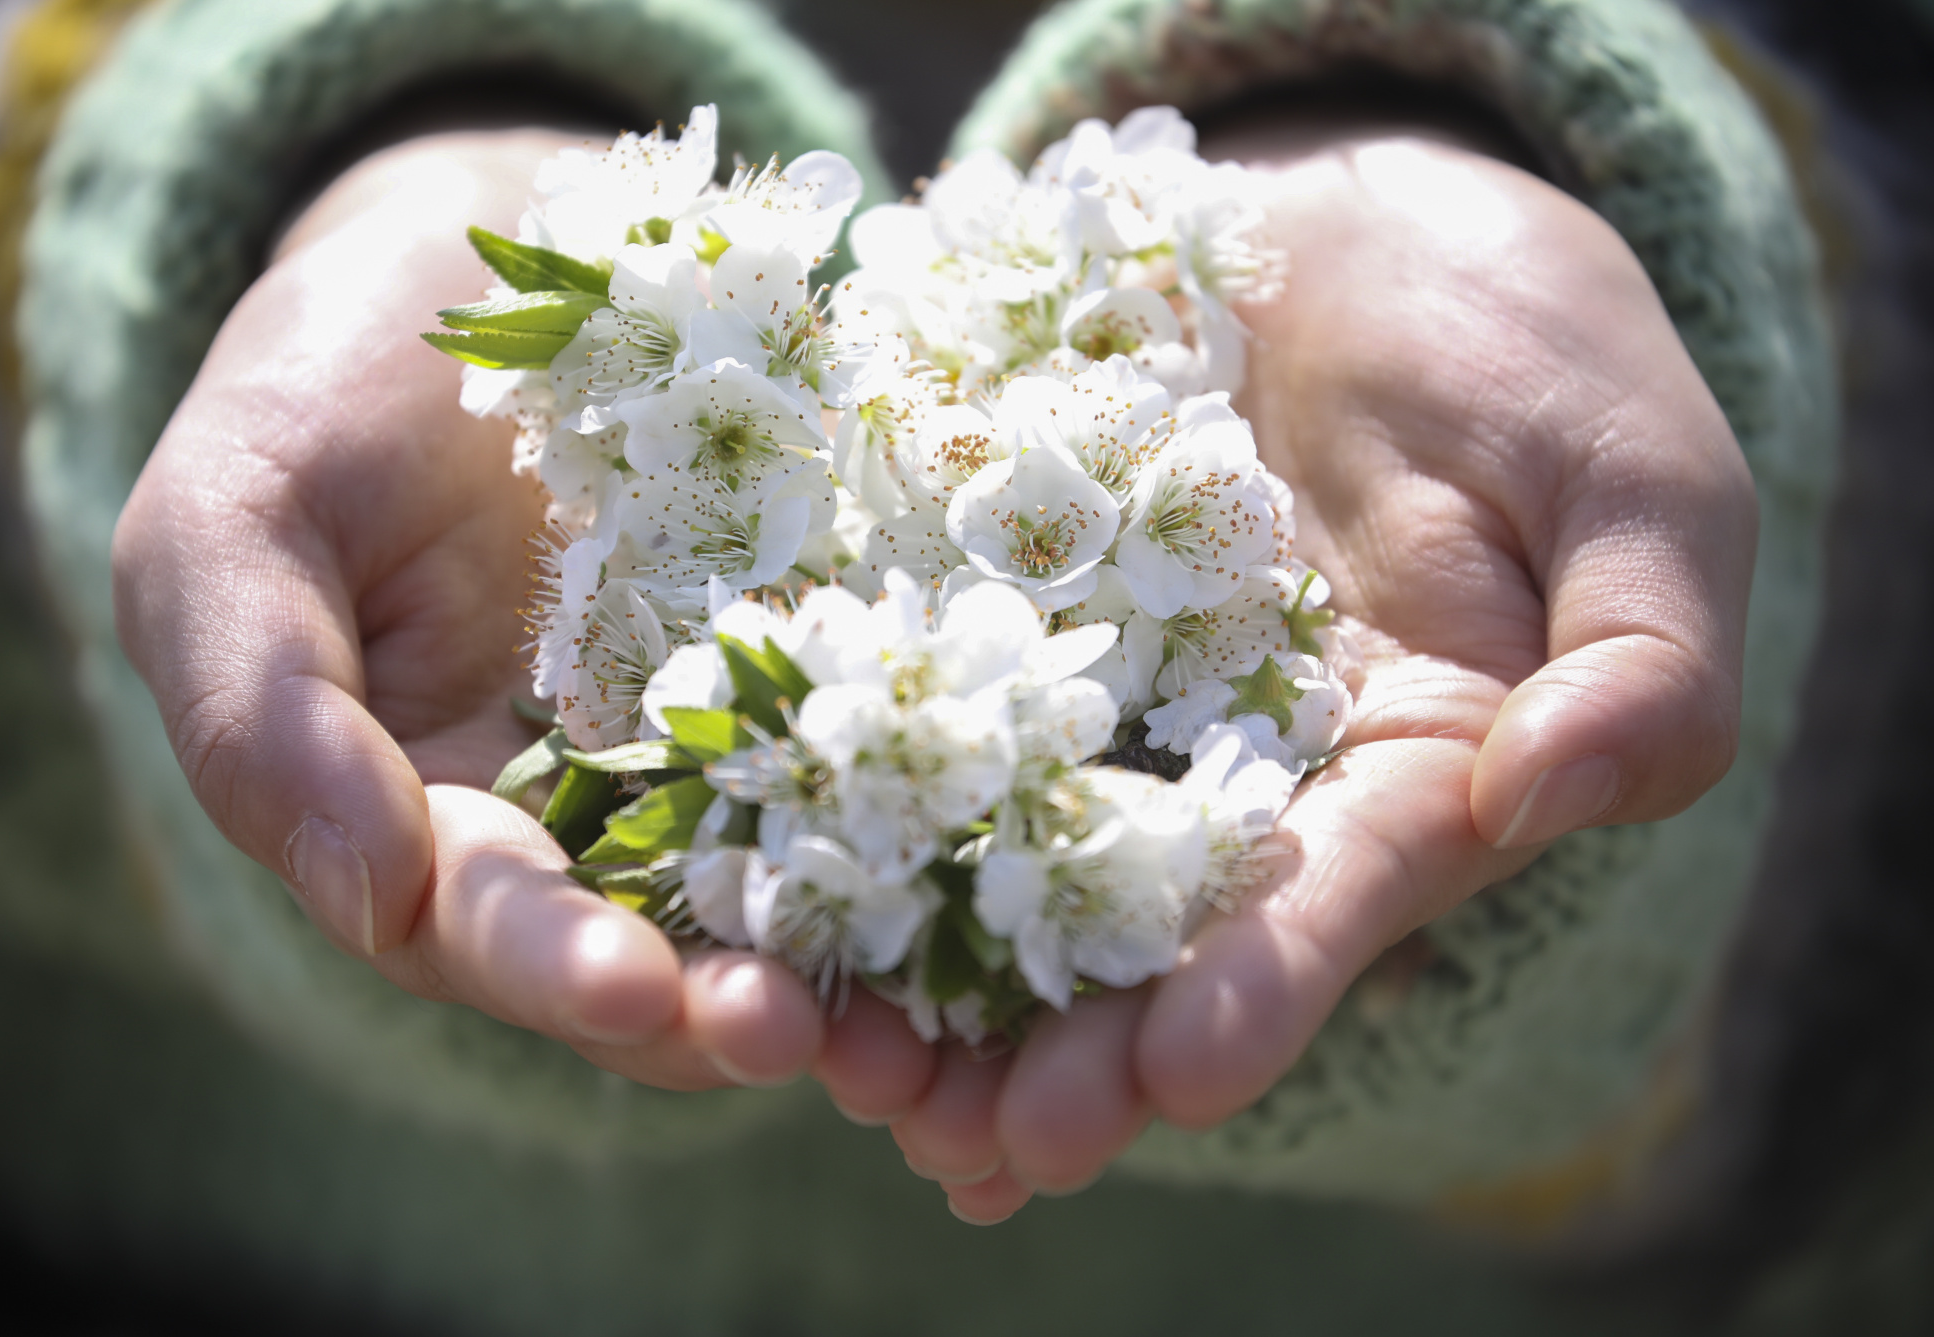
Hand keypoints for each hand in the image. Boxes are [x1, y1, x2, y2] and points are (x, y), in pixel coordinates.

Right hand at [113, 131, 841, 1090]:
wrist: (489, 254)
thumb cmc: (324, 386)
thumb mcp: (232, 525)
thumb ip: (259, 713)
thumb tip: (373, 899)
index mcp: (417, 814)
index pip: (480, 928)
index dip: (553, 969)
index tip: (635, 989)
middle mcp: (570, 815)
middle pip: (644, 950)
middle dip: (714, 1002)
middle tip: (799, 1027)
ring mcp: (701, 747)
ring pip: (765, 892)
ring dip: (833, 959)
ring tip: (905, 1016)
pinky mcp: (806, 669)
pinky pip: (861, 759)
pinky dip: (913, 824)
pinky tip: (981, 862)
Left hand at [820, 128, 1756, 1221]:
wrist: (1368, 236)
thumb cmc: (1538, 356)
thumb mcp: (1644, 495)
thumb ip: (1639, 665)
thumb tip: (1542, 795)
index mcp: (1403, 781)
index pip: (1334, 904)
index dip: (1262, 990)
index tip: (1180, 1072)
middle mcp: (1240, 773)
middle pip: (1147, 923)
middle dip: (1066, 1037)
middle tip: (976, 1136)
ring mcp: (1104, 692)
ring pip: (1005, 840)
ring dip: (927, 961)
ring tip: (842, 1055)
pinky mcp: (997, 604)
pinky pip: (911, 686)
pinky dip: (842, 776)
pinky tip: (760, 864)